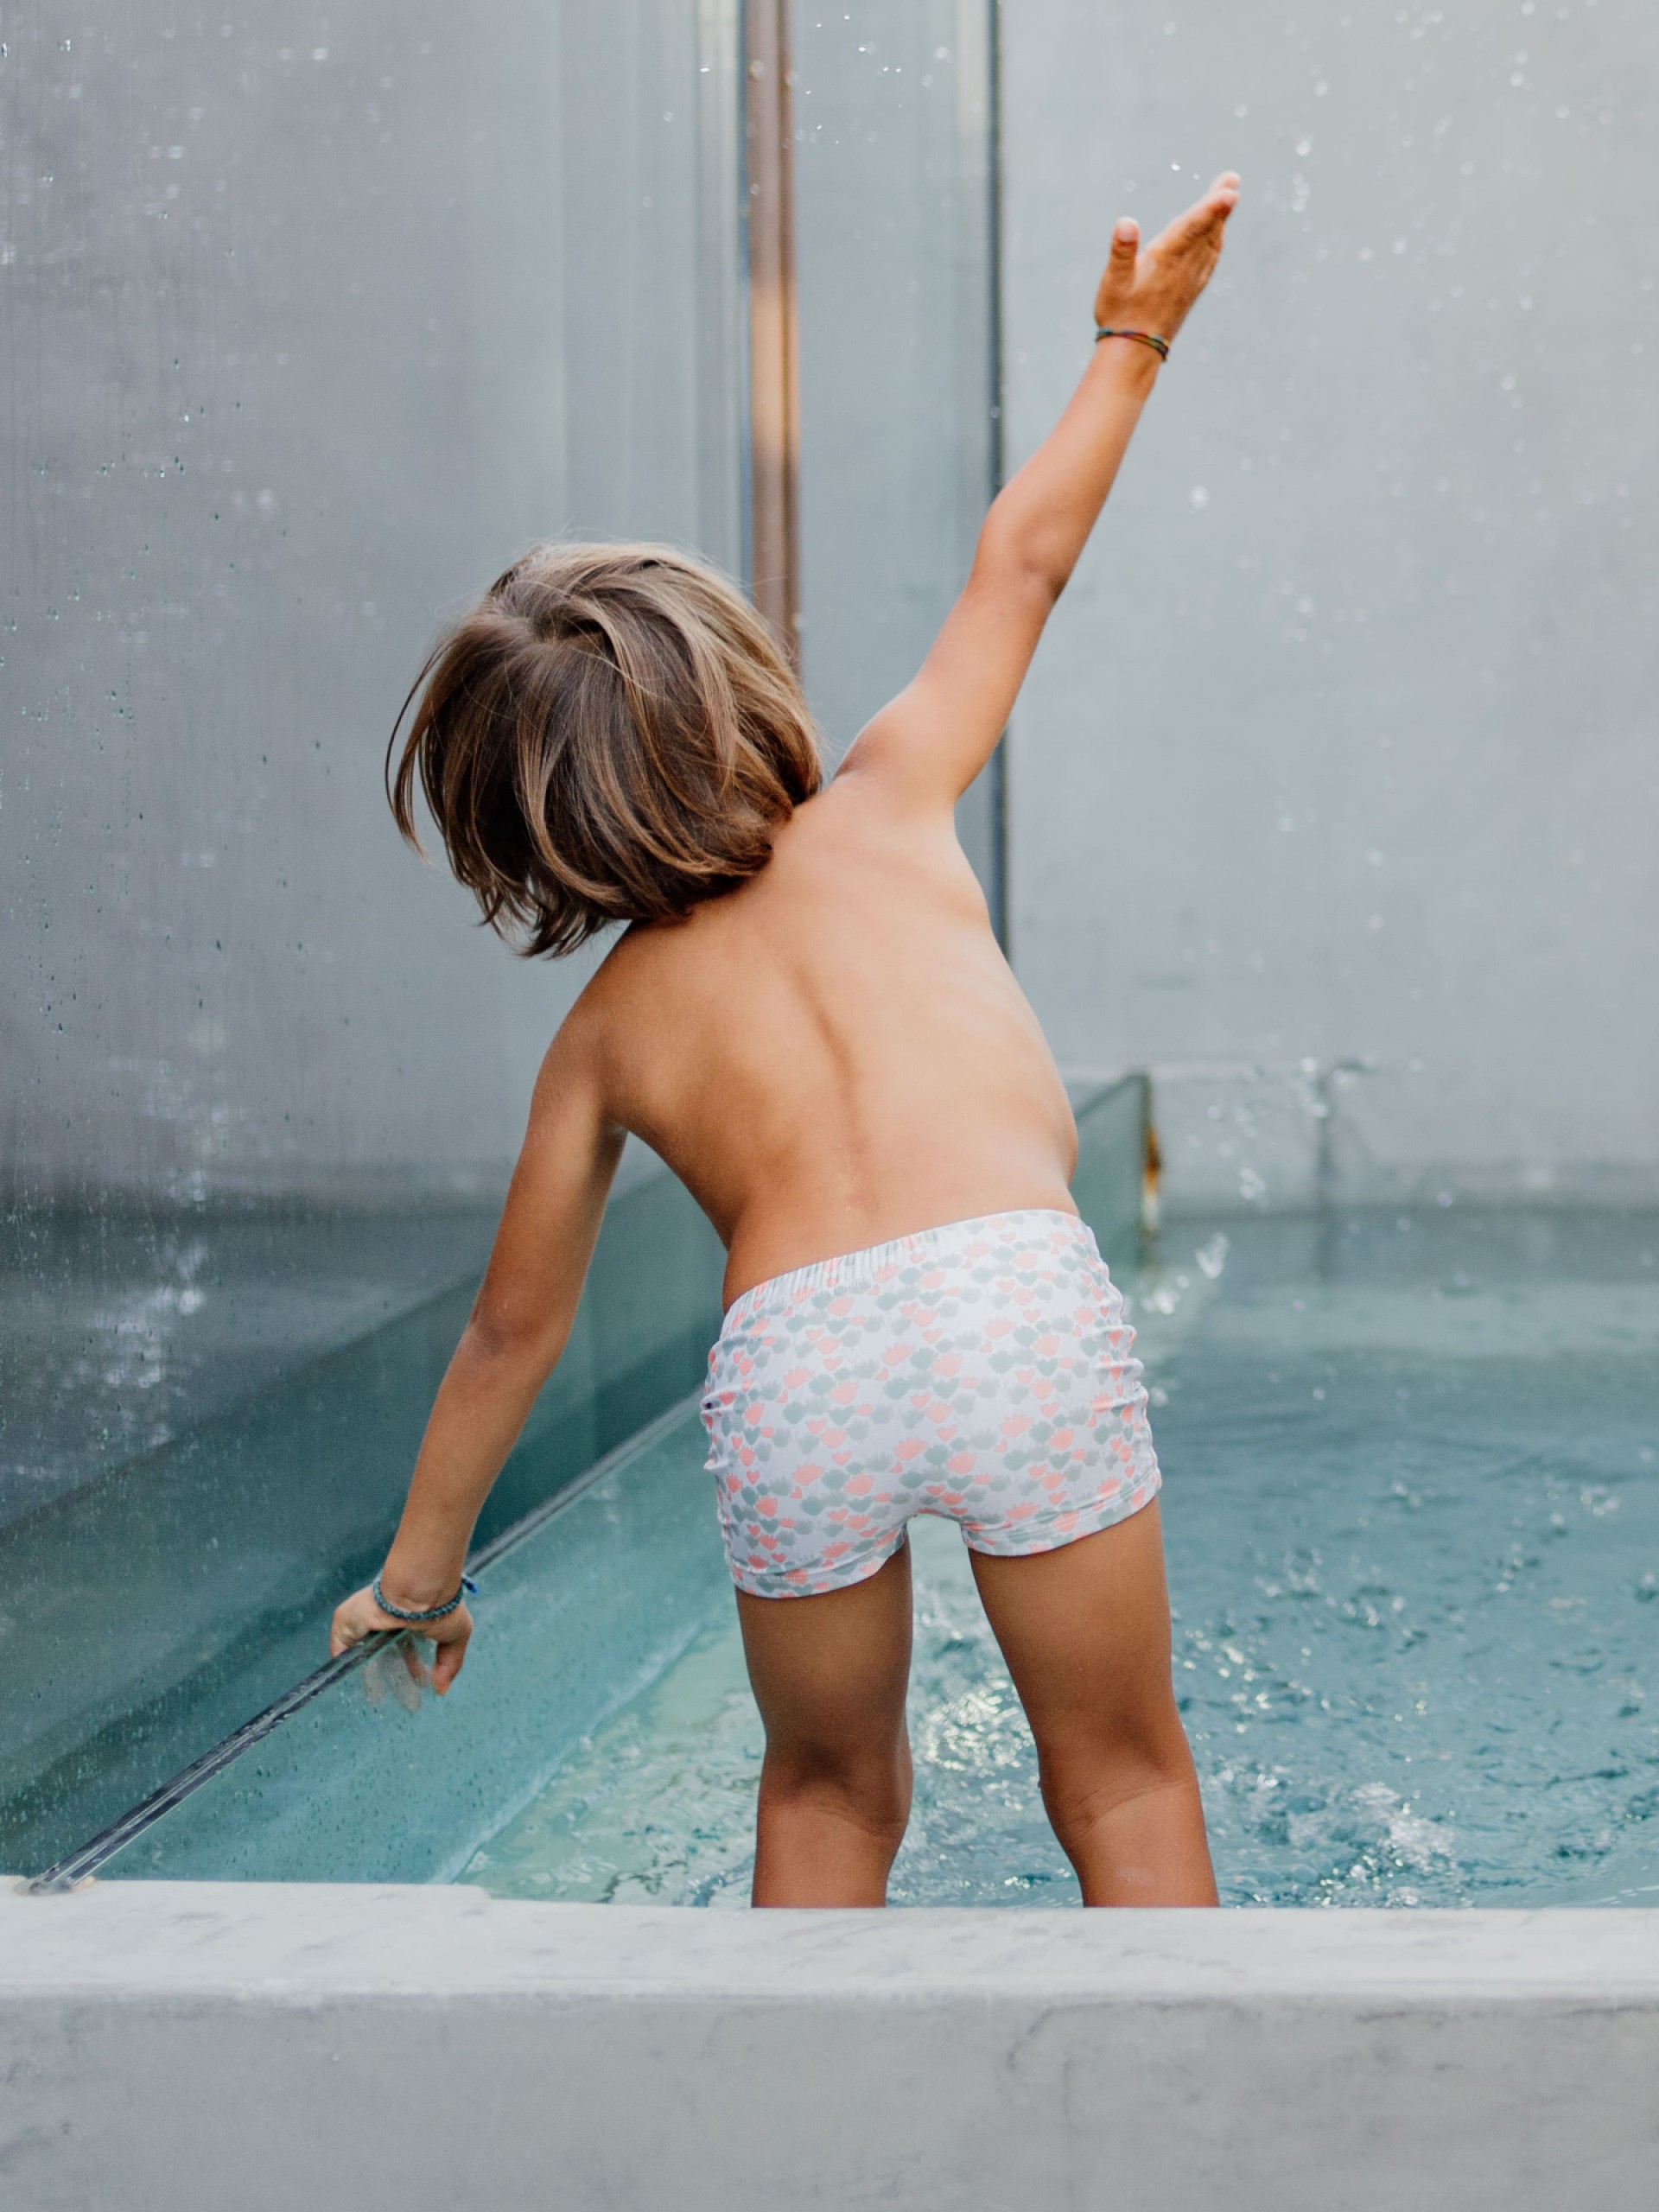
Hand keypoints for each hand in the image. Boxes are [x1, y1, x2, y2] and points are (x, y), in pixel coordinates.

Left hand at [329, 1582, 472, 1693]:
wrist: (417, 1590)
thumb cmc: (440, 1608)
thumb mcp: (456, 1635)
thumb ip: (450, 1663)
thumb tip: (442, 1689)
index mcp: (411, 1619)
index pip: (408, 1646)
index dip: (412, 1667)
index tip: (417, 1684)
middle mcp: (388, 1619)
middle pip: (384, 1652)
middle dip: (388, 1674)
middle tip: (392, 1698)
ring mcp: (367, 1620)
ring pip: (361, 1651)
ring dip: (365, 1672)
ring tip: (372, 1699)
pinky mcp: (347, 1622)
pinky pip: (340, 1648)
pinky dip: (342, 1664)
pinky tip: (348, 1683)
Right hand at [1092, 171, 1239, 348]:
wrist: (1134, 352)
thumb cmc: (1119, 315)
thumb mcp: (1114, 281)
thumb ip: (1121, 251)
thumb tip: (1126, 223)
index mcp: (1167, 260)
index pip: (1193, 227)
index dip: (1212, 208)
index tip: (1230, 191)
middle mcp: (1184, 268)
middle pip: (1207, 229)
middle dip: (1220, 204)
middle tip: (1232, 179)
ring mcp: (1190, 280)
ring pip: (1211, 243)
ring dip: (1219, 220)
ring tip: (1227, 198)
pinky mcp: (1190, 291)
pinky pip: (1209, 260)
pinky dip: (1215, 242)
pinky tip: (1217, 237)